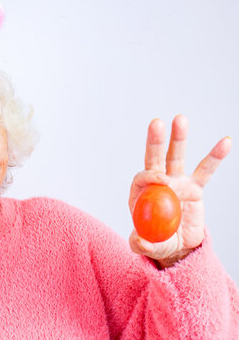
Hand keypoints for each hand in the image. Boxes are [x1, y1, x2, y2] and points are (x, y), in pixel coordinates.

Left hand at [128, 115, 230, 266]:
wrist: (177, 246)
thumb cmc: (157, 242)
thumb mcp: (146, 247)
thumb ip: (141, 245)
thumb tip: (140, 241)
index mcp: (141, 194)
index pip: (143, 178)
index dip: (151, 176)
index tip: (162, 181)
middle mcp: (157, 183)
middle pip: (155, 159)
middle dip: (156, 141)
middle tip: (157, 123)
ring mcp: (176, 182)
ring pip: (177, 157)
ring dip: (179, 139)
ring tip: (181, 119)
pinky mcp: (194, 187)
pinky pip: (205, 171)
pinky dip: (214, 157)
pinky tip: (225, 142)